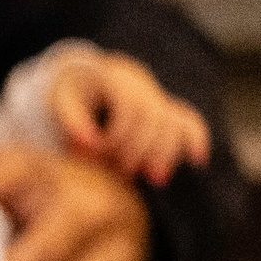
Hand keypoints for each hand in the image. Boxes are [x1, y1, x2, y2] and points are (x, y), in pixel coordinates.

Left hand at [48, 51, 210, 184]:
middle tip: (124, 174)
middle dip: (141, 149)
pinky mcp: (168, 112)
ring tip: (156, 180)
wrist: (91, 80)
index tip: (96, 155)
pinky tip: (199, 160)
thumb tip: (88, 143)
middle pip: (155, 118)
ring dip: (167, 152)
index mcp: (119, 80)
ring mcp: (158, 100)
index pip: (130, 108)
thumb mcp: (61, 101)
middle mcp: (144, 88)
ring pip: (175, 122)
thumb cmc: (72, 96)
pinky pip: (189, 122)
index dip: (116, 135)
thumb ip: (72, 120)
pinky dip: (196, 139)